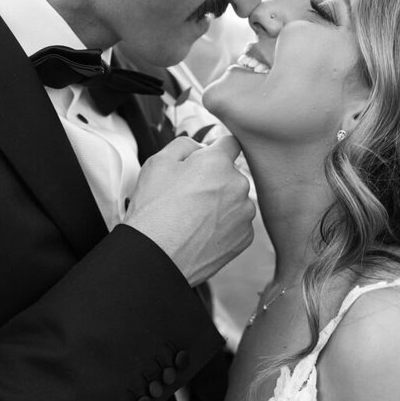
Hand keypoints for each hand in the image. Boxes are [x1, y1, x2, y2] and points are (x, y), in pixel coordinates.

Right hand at [123, 135, 254, 286]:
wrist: (156, 257)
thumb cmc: (153, 211)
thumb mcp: (158, 162)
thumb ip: (185, 144)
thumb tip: (201, 147)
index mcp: (218, 162)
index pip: (231, 143)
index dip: (216, 150)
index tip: (206, 161)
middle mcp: (239, 185)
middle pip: (231, 175)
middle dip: (215, 181)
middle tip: (188, 197)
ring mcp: (245, 213)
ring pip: (236, 200)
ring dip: (221, 204)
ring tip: (193, 219)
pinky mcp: (245, 237)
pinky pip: (237, 224)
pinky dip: (224, 226)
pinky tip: (202, 233)